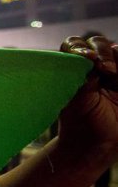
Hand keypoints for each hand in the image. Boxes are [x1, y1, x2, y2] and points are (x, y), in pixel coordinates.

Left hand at [59, 36, 117, 153]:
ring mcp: (113, 72)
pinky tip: (117, 78)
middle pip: (99, 43)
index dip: (79, 46)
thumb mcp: (75, 98)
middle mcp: (93, 65)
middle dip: (102, 52)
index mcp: (73, 67)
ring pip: (117, 50)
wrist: (96, 143)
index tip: (86, 57)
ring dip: (116, 57)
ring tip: (112, 75)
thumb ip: (81, 76)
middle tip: (104, 68)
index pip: (74, 44)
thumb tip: (87, 57)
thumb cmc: (79, 120)